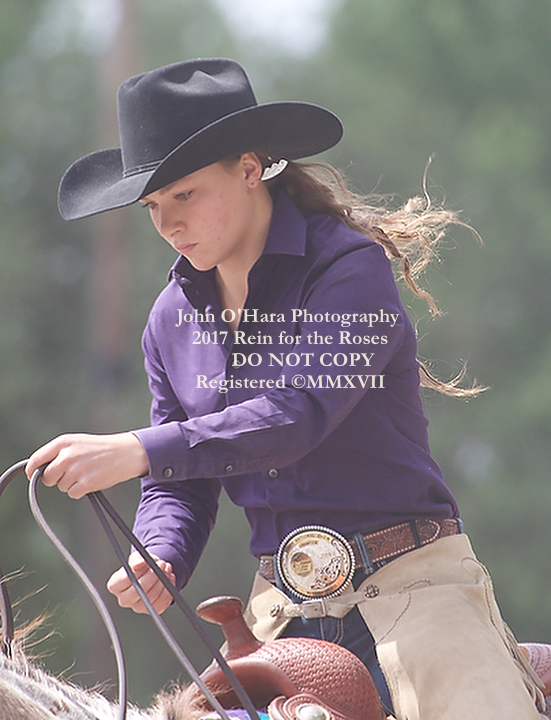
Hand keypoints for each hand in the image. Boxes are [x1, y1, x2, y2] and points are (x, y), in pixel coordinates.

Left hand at [25, 432, 149, 498]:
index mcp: (63, 443)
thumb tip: (39, 468)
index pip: (36, 460)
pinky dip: (80, 490)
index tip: (33, 475)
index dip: (33, 471)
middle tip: (71, 473)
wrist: (126, 452)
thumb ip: (58, 452)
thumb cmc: (101, 448)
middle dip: (55, 479)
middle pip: (47, 477)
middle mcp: (67, 456)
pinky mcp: (86, 483)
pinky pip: (73, 493)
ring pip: (61, 486)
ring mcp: (76, 470)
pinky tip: (91, 480)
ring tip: (86, 473)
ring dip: (71, 484)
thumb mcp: (77, 442)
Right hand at [107, 551, 175, 613]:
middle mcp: (124, 599)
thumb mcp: (137, 558)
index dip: (138, 571)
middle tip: (161, 564)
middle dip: (153, 576)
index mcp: (115, 586)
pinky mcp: (153, 610)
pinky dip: (169, 587)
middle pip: (138, 590)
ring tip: (166, 568)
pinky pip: (163, 600)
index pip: (124, 580)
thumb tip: (139, 563)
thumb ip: (137, 559)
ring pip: (152, 595)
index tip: (148, 563)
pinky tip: (169, 578)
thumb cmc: (141, 566)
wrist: (152, 572)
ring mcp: (138, 607)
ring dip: (163, 579)